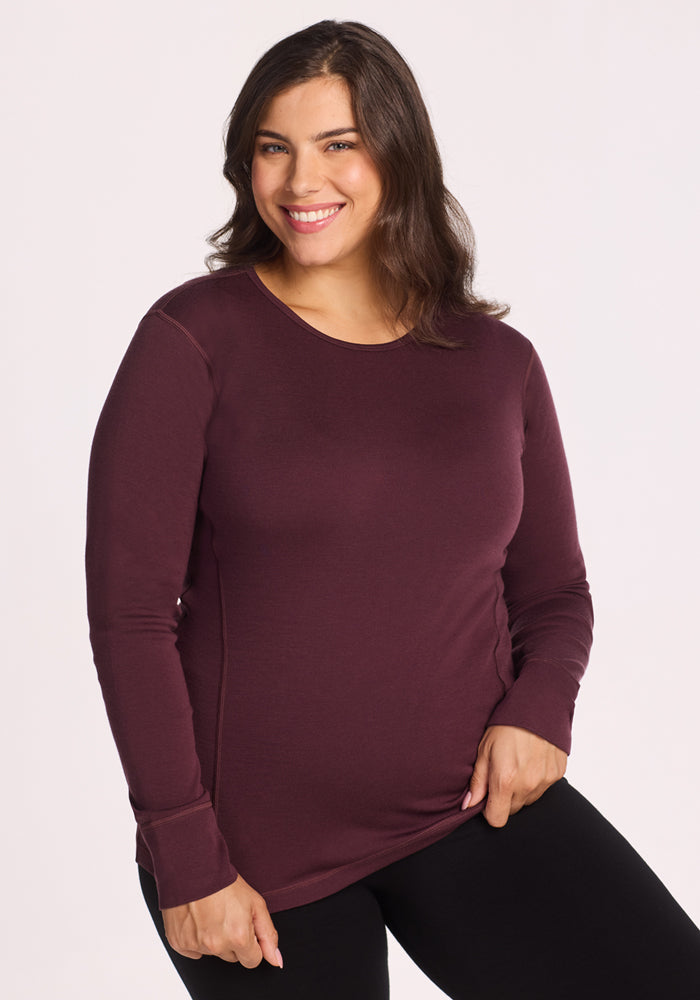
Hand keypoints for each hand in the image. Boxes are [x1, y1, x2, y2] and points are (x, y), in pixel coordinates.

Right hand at [162, 875, 282, 968]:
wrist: (194, 869)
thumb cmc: (225, 883)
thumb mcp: (256, 904)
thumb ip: (268, 935)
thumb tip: (276, 960)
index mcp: (239, 938)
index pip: (252, 960)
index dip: (251, 944)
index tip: (245, 927)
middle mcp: (217, 945)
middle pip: (232, 957)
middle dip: (233, 941)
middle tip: (227, 916)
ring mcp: (196, 945)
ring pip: (212, 953)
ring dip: (214, 939)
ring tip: (211, 913)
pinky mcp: (179, 943)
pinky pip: (192, 951)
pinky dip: (195, 938)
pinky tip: (197, 919)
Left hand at [461, 724, 566, 827]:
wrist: (537, 705)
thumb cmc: (506, 725)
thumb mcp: (484, 749)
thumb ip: (477, 781)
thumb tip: (468, 805)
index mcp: (505, 780)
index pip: (497, 819)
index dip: (489, 811)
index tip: (488, 797)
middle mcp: (527, 785)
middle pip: (513, 810)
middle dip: (505, 798)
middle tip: (502, 774)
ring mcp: (545, 780)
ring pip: (529, 800)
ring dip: (521, 790)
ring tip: (517, 764)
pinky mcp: (557, 774)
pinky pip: (543, 788)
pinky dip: (536, 780)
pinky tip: (531, 760)